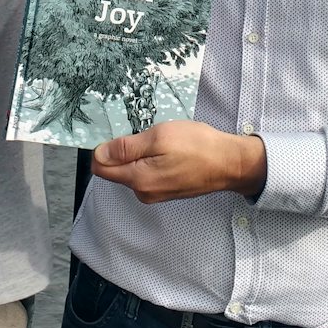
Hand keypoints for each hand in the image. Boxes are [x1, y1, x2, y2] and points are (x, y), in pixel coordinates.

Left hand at [92, 121, 266, 202]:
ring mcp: (155, 193)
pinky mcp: (166, 190)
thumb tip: (98, 154)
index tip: (122, 133)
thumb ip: (126, 147)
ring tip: (165, 142)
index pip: (101, 167)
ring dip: (142, 154)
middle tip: (150, 134)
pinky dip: (154, 160)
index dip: (104, 147)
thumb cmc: (197, 146)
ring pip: (133, 170)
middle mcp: (143, 192)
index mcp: (138, 179)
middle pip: (116, 169)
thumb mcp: (159, 137)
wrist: (230, 163)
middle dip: (126, 149)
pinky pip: (148, 173)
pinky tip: (172, 152)